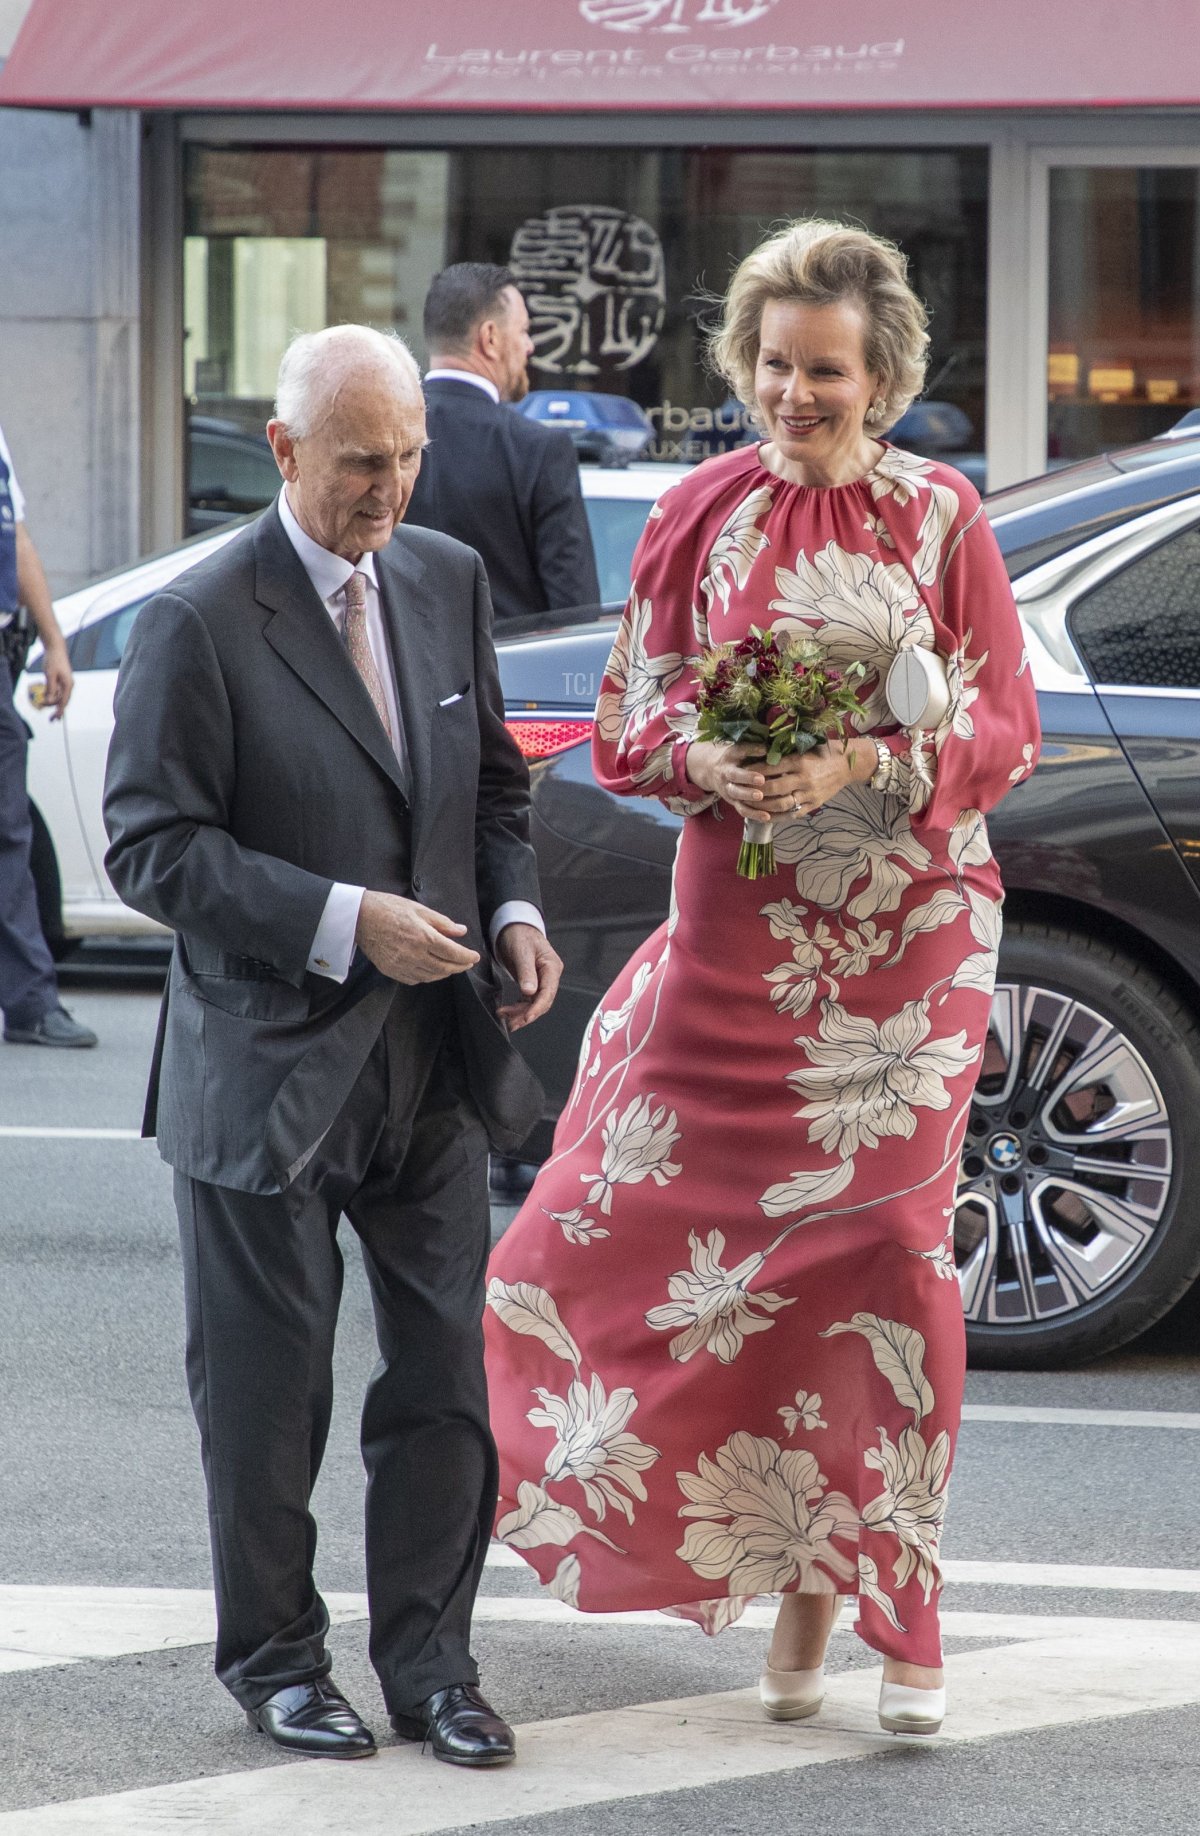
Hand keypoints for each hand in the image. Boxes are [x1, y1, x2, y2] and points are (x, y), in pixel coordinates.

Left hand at [39, 639, 72, 720]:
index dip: (59, 711)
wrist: (56, 648)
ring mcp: (66, 683)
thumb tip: (48, 700)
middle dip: (52, 706)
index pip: (64, 702)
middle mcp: (69, 685)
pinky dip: (51, 694)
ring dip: (51, 700)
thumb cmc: (53, 660)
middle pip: (61, 700)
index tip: (54, 719)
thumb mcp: (50, 675)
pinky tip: (44, 694)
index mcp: (68, 685)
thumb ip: (50, 688)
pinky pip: (57, 691)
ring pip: (59, 696)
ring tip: (41, 703)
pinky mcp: (61, 680)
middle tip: (41, 707)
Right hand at [355, 890, 479, 984]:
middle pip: (445, 968)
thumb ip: (442, 923)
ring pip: (431, 976)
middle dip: (459, 967)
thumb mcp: (419, 909)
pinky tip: (431, 970)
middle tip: (466, 963)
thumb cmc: (389, 908)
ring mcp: (402, 965)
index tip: (475, 957)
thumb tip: (461, 931)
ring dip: (445, 973)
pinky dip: (427, 976)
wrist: (360, 917)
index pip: (453, 953)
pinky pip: (415, 979)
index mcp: (423, 937)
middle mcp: (414, 954)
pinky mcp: (391, 971)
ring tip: (451, 966)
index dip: (467, 957)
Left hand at [495, 922, 562, 1031]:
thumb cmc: (519, 934)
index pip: (548, 993)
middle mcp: (550, 975)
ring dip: (521, 1013)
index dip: (537, 1008)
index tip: (525, 1018)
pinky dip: (519, 1007)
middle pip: (542, 1001)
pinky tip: (509, 1011)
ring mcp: (542, 979)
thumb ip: (526, 972)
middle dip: (526, 1014)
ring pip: (535, 1003)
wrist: (513, 926)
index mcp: (552, 967)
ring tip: (505, 1018)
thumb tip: (530, 992)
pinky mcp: (533, 982)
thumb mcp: (522, 951)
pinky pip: (528, 999)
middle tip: (510, 1022)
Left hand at [686, 737, 870, 821]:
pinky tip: (765, 815)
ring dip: (763, 806)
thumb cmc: (825, 752)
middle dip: (756, 790)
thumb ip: (786, 751)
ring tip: (750, 804)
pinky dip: (777, 816)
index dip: (756, 771)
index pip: (773, 767)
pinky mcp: (814, 804)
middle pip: (774, 788)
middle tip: (742, 790)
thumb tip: (762, 751)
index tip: (743, 770)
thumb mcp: (806, 746)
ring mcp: (810, 794)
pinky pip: (793, 813)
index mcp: (801, 761)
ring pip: (782, 804)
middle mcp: (805, 779)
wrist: (848, 765)